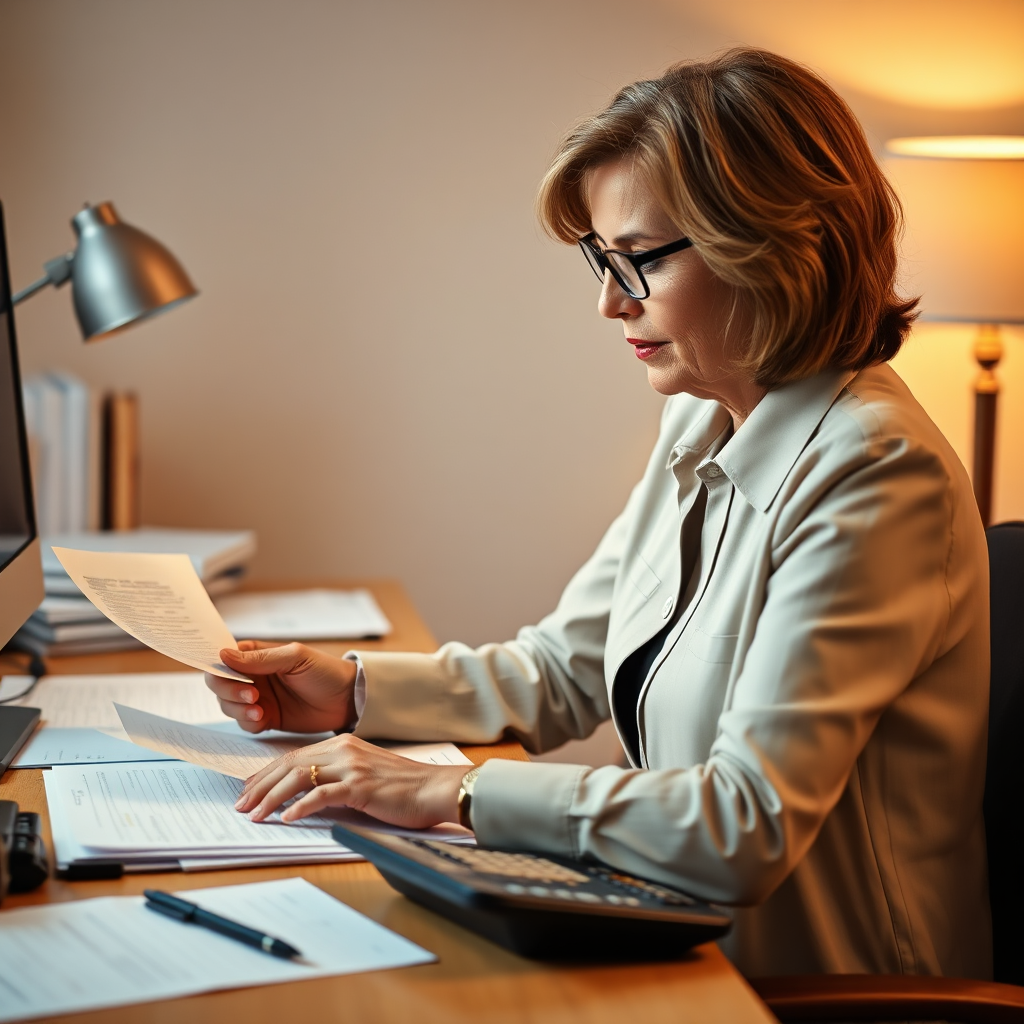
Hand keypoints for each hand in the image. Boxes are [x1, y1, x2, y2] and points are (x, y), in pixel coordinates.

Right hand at [205, 641, 357, 733]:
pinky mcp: (266, 718)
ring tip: (258, 709)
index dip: (216, 665)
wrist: (347, 699)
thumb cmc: (325, 671)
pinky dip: (247, 722)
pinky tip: (262, 718)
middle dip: (228, 690)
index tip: (219, 673)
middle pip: (220, 683)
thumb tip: (224, 655)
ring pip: (228, 705)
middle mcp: (253, 676)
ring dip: (237, 707)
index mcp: (257, 655)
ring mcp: (258, 698)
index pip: (224, 657)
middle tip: (251, 694)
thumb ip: (261, 658)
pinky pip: (244, 723)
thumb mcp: (295, 658)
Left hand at [235, 733, 467, 828]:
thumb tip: (305, 796)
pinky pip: (322, 795)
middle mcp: (344, 750)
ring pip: (299, 778)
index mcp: (343, 744)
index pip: (294, 756)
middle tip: (241, 805)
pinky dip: (300, 807)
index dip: (267, 774)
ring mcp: (352, 767)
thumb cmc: (403, 787)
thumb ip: (337, 777)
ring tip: (255, 814)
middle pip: (290, 765)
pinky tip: (287, 819)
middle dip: (260, 786)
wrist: (435, 788)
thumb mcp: (364, 774)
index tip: (248, 789)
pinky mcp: (361, 786)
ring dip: (271, 798)